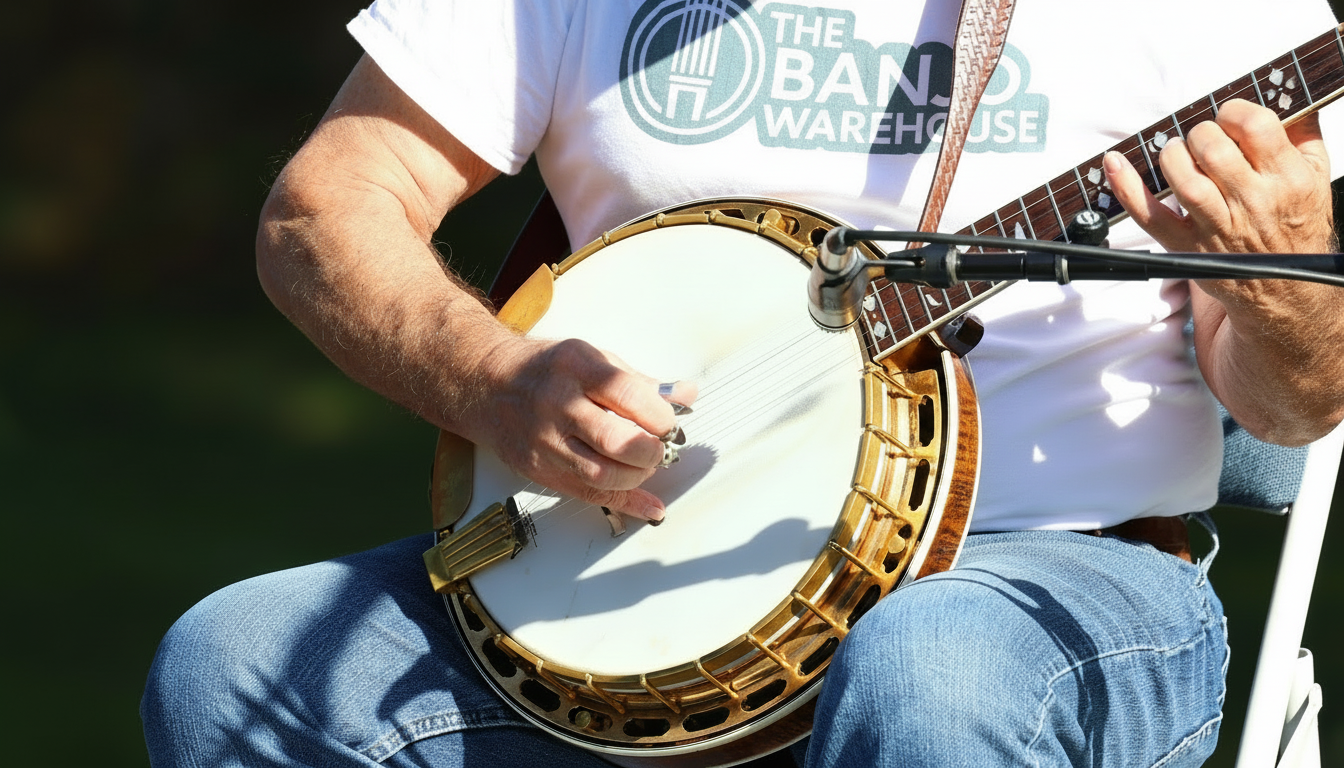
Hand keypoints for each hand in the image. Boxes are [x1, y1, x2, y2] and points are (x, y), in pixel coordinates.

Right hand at [465, 334, 697, 521]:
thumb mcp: (593, 358)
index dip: (660, 415)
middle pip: (616, 441)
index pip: (628, 394)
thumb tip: (686, 396)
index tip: (669, 422)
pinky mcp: (539, 469)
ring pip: (602, 475)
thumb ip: (640, 382)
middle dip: (651, 452)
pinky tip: (650, 505)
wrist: (487, 385)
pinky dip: (626, 504)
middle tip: (661, 447)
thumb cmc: (547, 370)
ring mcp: (545, 441)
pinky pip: (587, 495)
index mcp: (576, 367)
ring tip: (646, 465)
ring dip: (638, 477)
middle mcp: (557, 404)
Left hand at [1103, 98, 1332, 258]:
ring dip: (1174, 155)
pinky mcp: (1186, 246)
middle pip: (1214, 149)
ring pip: (1184, 180)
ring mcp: (1217, 227)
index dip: (1234, 112)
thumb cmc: (1296, 227)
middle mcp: (1253, 203)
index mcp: (1288, 180)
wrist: (1285, 291)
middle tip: (1202, 140)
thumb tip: (1289, 93)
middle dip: (1201, 133)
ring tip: (1179, 153)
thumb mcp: (1316, 178)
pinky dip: (1127, 189)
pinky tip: (1115, 163)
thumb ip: (1305, 135)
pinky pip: (1149, 215)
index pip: (1256, 126)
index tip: (1228, 117)